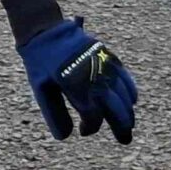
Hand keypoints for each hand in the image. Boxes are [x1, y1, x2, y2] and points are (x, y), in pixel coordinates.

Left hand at [17, 17, 137, 143]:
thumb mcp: (41, 89)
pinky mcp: (107, 56)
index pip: (92, 116)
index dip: (90, 128)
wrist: (45, 30)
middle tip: (124, 139)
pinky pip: (125, 77)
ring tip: (127, 125)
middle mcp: (93, 77)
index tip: (83, 131)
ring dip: (128, 111)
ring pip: (124, 94)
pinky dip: (130, 91)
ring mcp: (103, 65)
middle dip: (121, 126)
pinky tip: (130, 101)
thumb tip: (66, 137)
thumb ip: (54, 114)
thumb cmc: (40, 62)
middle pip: (116, 108)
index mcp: (75, 86)